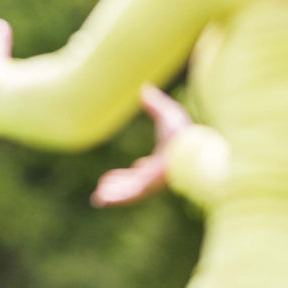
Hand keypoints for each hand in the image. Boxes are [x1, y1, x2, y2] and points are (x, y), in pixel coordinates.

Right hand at [91, 85, 190, 207]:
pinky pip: (125, 197)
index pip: (148, 170)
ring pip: (127, 193)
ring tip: (97, 198)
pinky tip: (100, 199)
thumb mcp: (167, 114)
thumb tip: (145, 88)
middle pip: (135, 183)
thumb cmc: (182, 134)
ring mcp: (150, 186)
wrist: (189, 149)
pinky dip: (112, 198)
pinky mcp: (145, 190)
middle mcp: (155, 177)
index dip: (139, 171)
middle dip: (120, 185)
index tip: (135, 168)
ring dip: (112, 194)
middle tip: (104, 186)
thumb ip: (155, 104)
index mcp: (162, 163)